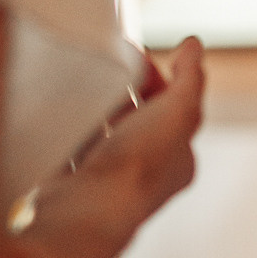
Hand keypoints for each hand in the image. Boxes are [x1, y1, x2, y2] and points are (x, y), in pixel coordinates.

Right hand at [63, 37, 204, 215]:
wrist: (86, 211)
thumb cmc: (139, 164)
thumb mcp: (179, 109)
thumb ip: (190, 76)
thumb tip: (193, 45)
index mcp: (178, 162)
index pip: (176, 111)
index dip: (161, 80)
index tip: (138, 59)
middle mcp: (146, 178)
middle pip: (140, 124)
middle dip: (127, 95)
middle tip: (110, 71)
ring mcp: (109, 185)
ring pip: (106, 138)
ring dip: (97, 113)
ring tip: (86, 88)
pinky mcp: (75, 187)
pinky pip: (74, 152)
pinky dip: (70, 132)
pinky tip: (63, 115)